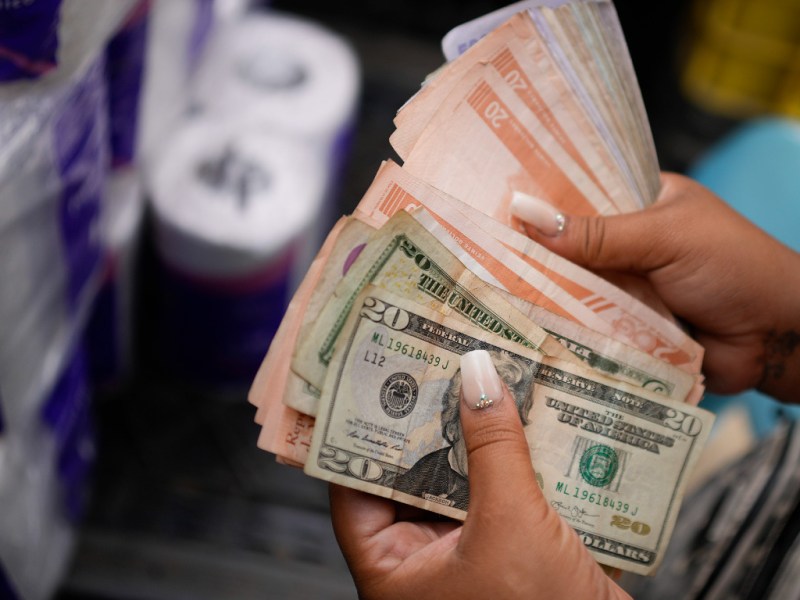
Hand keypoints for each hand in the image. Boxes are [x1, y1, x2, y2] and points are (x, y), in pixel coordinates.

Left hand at [329, 350, 629, 599]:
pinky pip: (498, 497)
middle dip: (430, 427)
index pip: (355, 490)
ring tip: (481, 382)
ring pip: (459, 485)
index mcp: (393, 572)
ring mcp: (466, 560)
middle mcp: (422, 566)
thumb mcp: (512, 524)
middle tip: (438, 370)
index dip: (364, 435)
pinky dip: (510, 462)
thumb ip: (494, 447)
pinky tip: (524, 421)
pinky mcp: (508, 556)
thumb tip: (478, 375)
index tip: (375, 385)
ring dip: (475, 440)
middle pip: (412, 479)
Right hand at [510, 173, 799, 400]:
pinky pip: (586, 327)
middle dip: (531, 253)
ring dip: (543, 294)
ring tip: (484, 293)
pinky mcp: (626, 329)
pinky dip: (564, 329)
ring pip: (574, 289)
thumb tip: (526, 215)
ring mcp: (626, 289)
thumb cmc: (735, 267)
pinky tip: (522, 329)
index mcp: (639, 204)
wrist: (780, 338)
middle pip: (568, 247)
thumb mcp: (664, 237)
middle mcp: (628, 245)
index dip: (537, 200)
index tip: (486, 204)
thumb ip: (596, 234)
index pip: (578, 194)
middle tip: (472, 253)